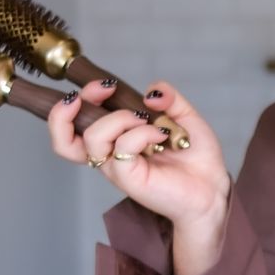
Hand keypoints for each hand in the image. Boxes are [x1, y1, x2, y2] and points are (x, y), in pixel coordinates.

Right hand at [48, 77, 232, 274]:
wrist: (212, 188)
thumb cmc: (195, 158)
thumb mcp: (184, 117)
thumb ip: (168, 98)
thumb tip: (151, 92)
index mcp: (115, 139)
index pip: (74, 123)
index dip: (78, 99)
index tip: (106, 85)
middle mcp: (109, 154)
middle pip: (63, 137)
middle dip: (78, 103)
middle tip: (107, 90)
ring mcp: (117, 168)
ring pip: (92, 138)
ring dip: (119, 118)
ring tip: (146, 122)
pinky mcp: (129, 179)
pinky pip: (122, 147)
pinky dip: (141, 133)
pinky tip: (162, 136)